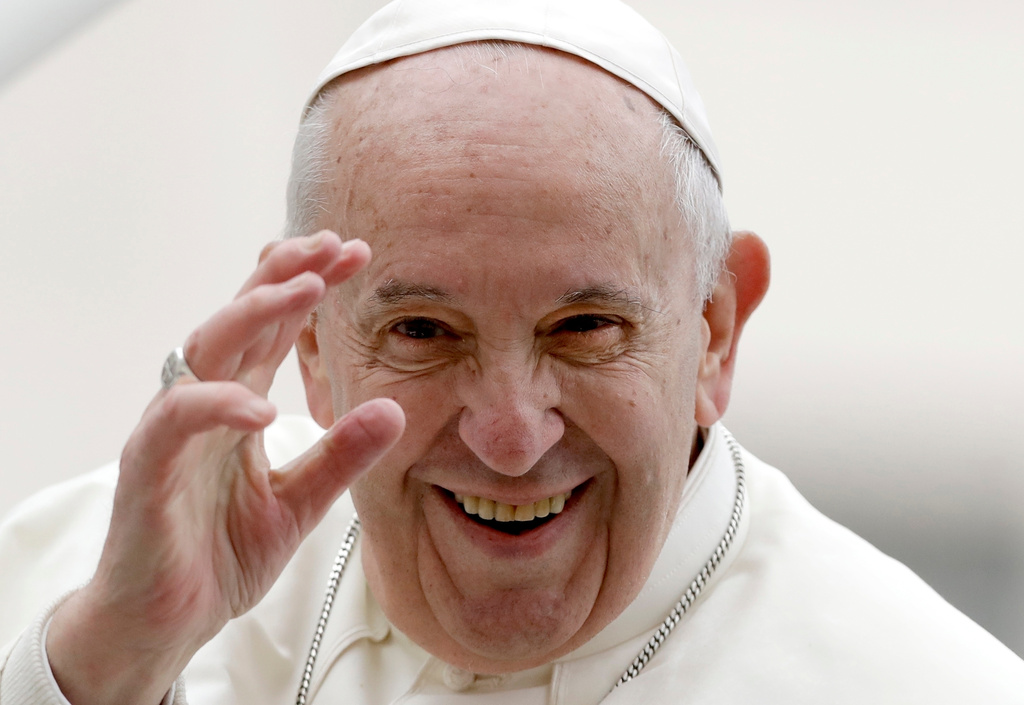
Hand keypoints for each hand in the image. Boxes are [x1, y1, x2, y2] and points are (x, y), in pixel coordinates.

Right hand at [45, 232, 404, 704]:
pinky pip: (176, 421)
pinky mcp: (147, 469)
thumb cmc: (221, 554)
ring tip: (308, 289)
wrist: (166, 622)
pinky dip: (218, 407)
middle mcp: (206, 404)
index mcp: (238, 404)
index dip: (310, 286)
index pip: (275, 329)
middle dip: (286, 275)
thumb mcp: (300, 503)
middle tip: (335, 245)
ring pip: (205, 348)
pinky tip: (262, 409)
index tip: (357, 255)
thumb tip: (393, 409)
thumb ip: (341, 456)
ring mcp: (173, 431)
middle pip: (240, 317)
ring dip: (255, 313)